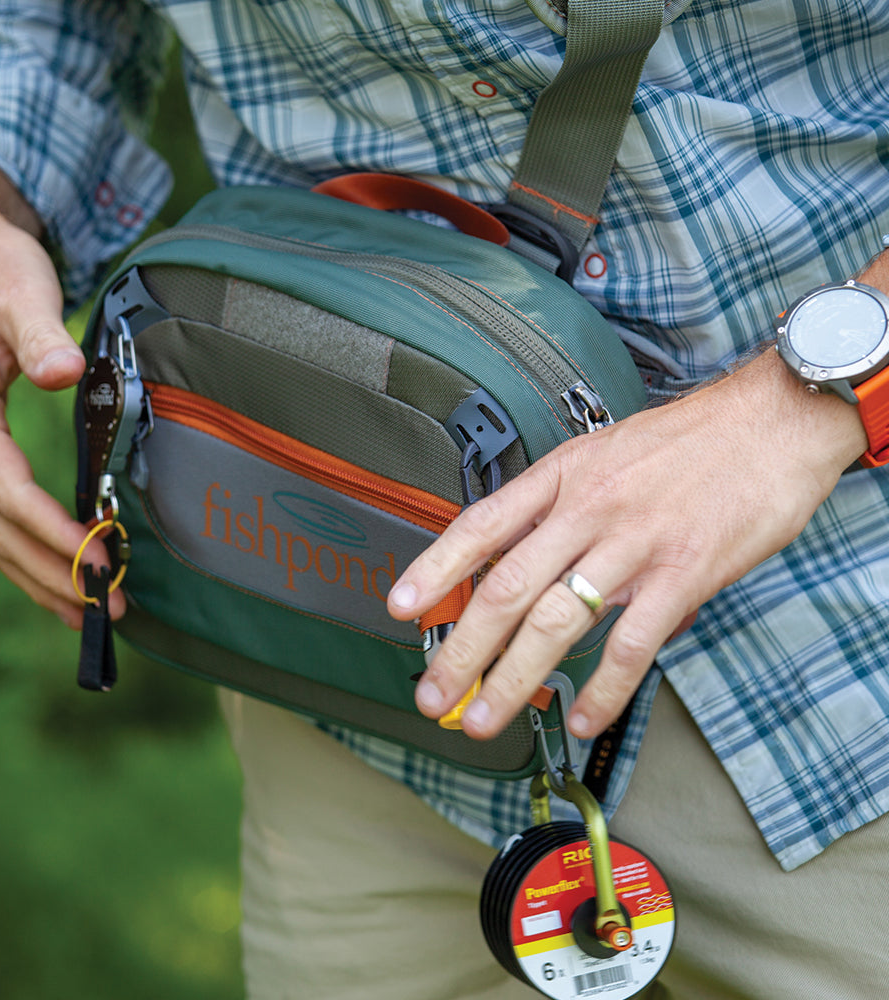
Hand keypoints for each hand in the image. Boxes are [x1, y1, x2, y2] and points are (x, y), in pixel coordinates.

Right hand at [0, 157, 124, 626]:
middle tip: (103, 610)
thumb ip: (40, 333)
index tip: (98, 562)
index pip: (9, 493)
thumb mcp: (18, 290)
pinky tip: (54, 568)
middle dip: (51, 574)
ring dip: (36, 574)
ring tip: (83, 612)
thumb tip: (61, 372)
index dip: (54, 534)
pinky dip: (23, 548)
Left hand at [387, 350, 866, 740]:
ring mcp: (633, 543)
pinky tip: (583, 718)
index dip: (435, 568)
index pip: (481, 525)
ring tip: (486, 719)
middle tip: (433, 694)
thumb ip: (565, 505)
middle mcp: (586, 509)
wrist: (772, 420)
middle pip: (505, 588)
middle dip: (461, 649)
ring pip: (555, 622)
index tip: (401, 606)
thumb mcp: (606, 453)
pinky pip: (631, 644)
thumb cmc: (688, 440)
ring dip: (513, 680)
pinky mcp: (683, 574)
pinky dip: (603, 689)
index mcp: (562, 476)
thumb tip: (533, 562)